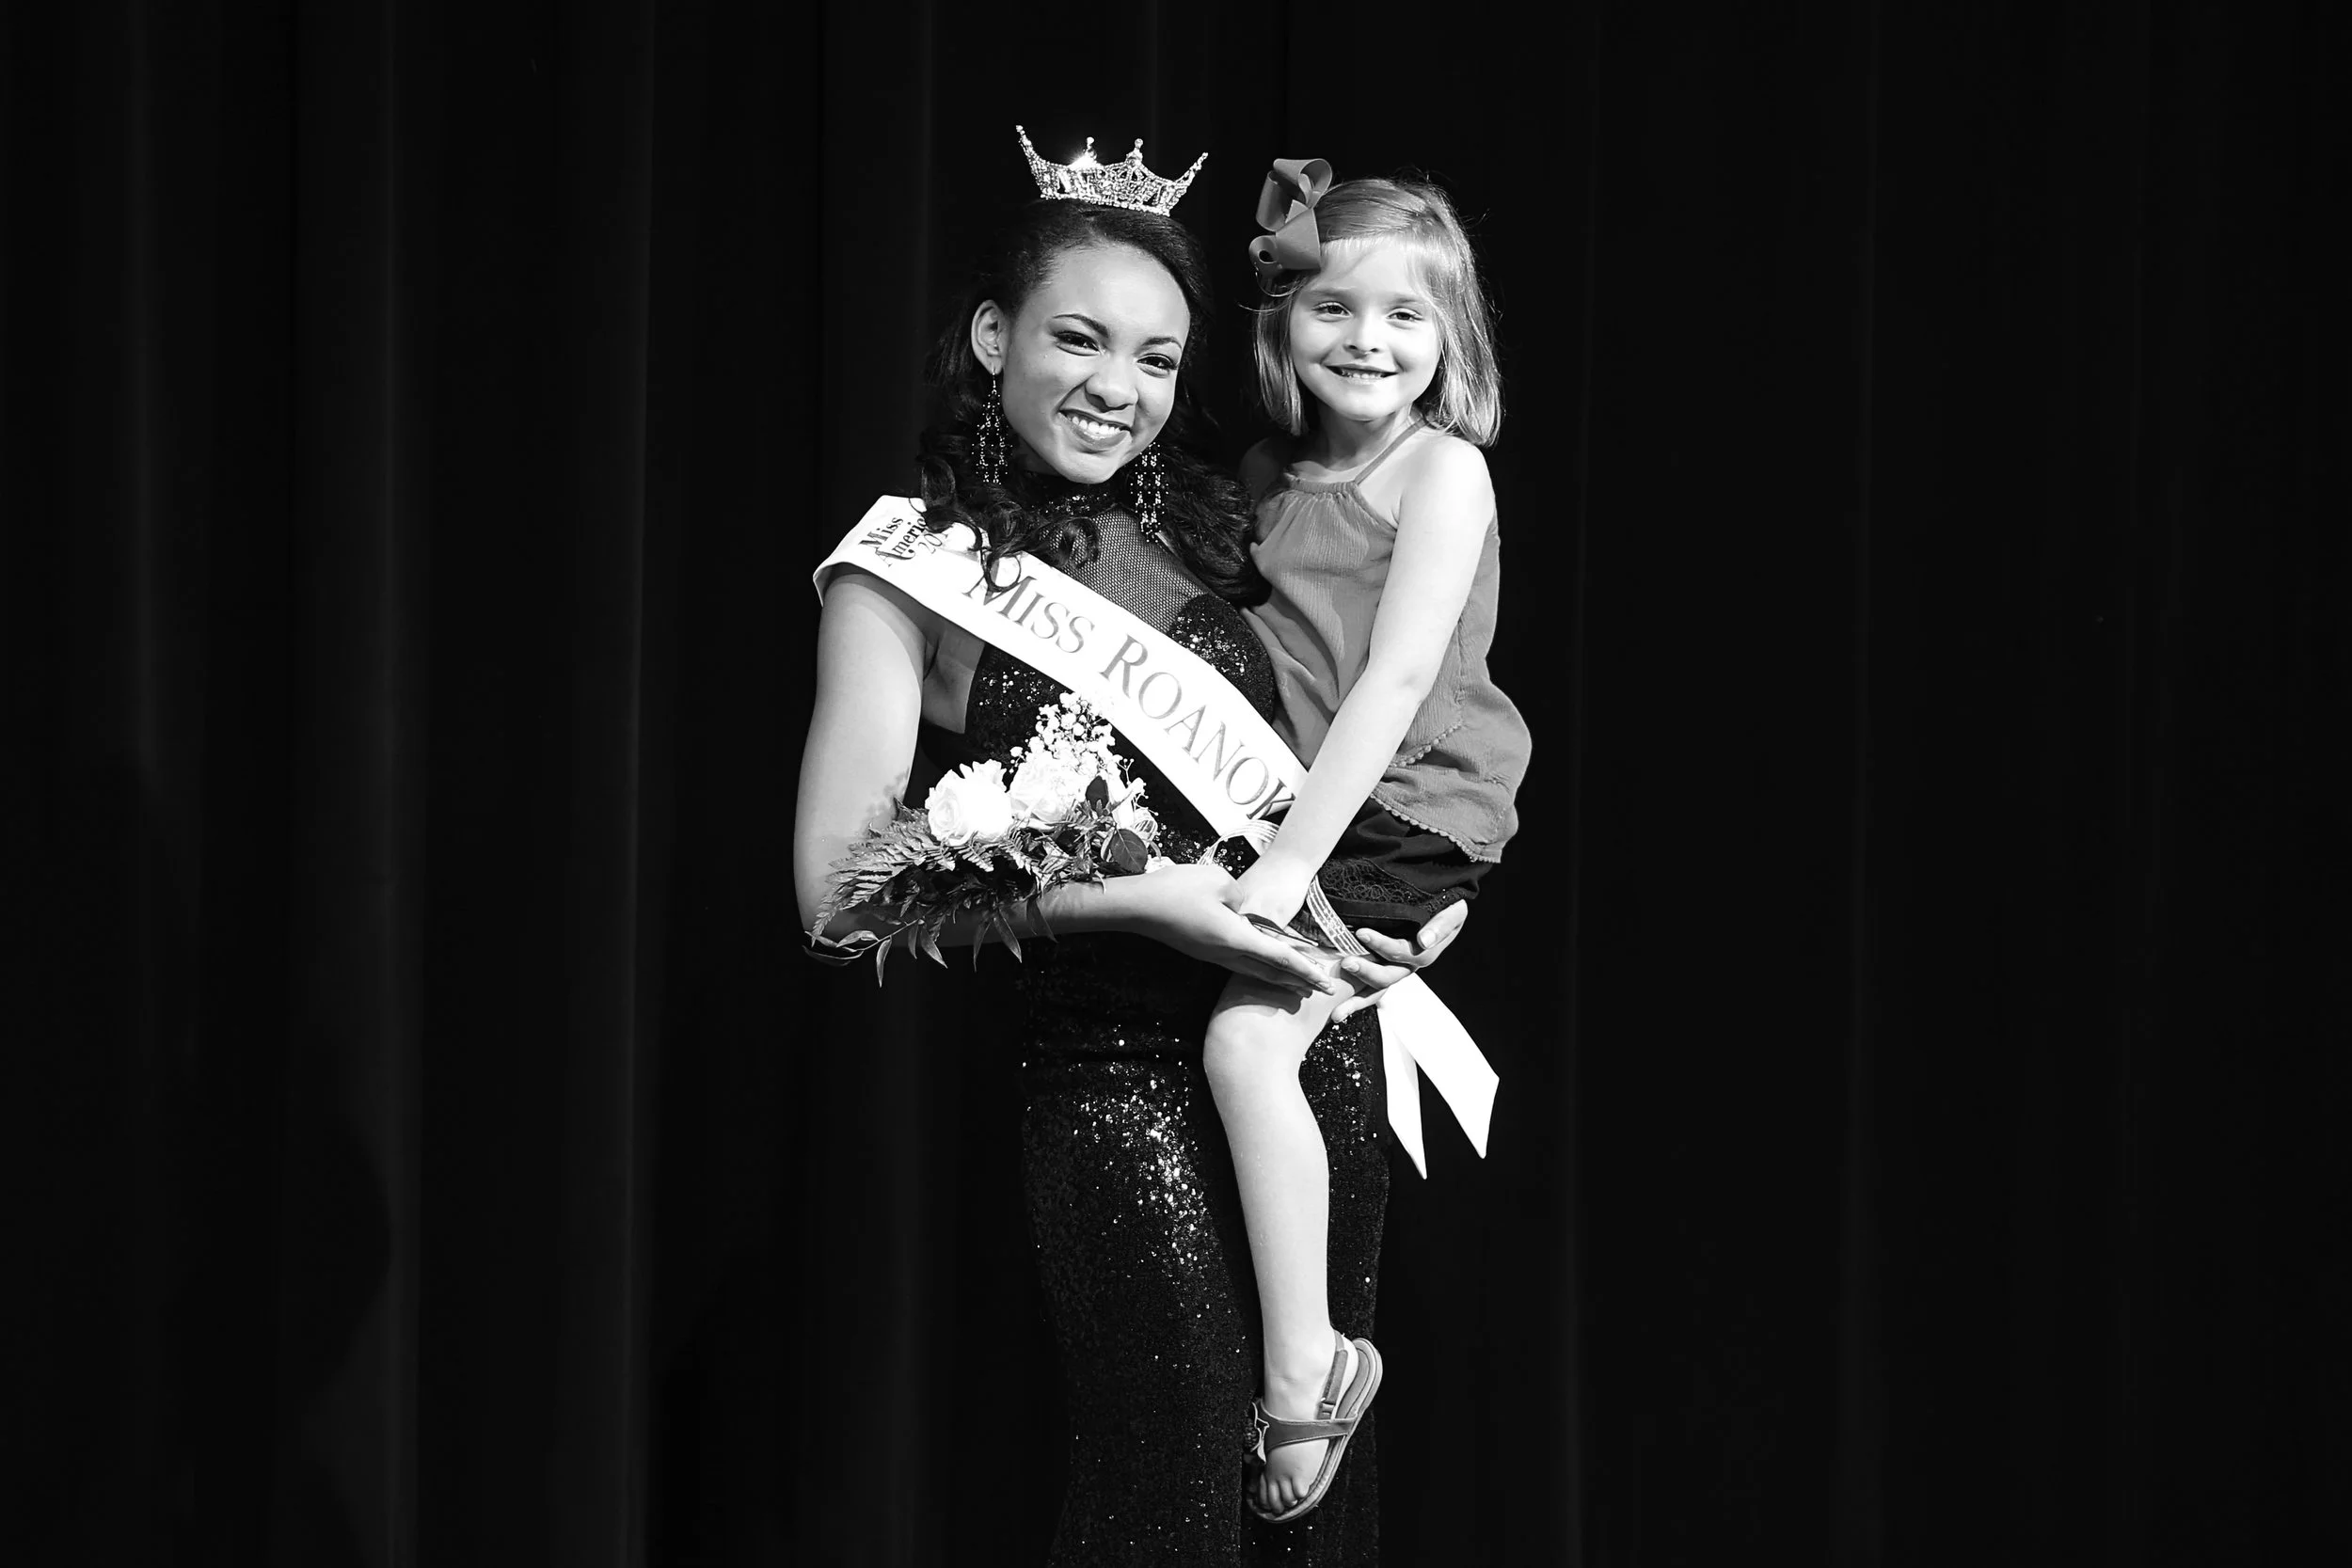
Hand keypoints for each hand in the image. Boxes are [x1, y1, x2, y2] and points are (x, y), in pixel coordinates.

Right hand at [1120, 863, 1346, 997]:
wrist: (1137, 907)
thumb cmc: (1176, 890)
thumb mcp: (1219, 883)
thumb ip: (1243, 898)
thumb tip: (1246, 910)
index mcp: (1235, 938)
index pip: (1280, 956)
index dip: (1306, 969)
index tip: (1325, 981)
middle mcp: (1226, 953)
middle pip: (1270, 972)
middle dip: (1297, 980)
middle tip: (1321, 989)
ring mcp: (1212, 955)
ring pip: (1253, 971)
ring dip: (1278, 976)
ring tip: (1298, 981)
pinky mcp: (1202, 951)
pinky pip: (1238, 965)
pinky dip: (1258, 968)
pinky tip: (1261, 965)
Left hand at [1330, 901, 1468, 1021]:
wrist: (1442, 909)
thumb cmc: (1446, 908)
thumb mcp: (1452, 913)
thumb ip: (1440, 926)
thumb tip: (1424, 940)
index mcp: (1423, 952)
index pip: (1403, 953)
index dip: (1383, 945)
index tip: (1362, 933)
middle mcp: (1407, 965)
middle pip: (1388, 976)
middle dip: (1366, 972)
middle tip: (1346, 963)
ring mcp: (1394, 970)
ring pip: (1377, 990)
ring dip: (1357, 1000)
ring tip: (1338, 1010)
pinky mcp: (1382, 971)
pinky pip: (1369, 990)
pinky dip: (1355, 1000)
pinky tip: (1338, 1011)